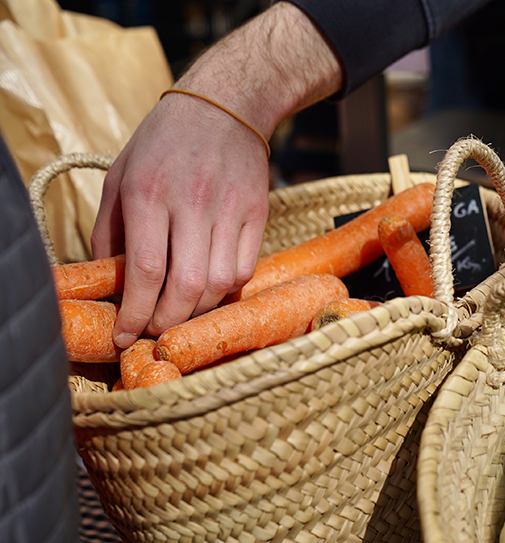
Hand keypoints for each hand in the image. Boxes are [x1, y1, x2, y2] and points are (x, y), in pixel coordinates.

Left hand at [91, 1, 342, 348]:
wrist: (225, 106)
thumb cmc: (163, 142)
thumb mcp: (121, 175)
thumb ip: (110, 230)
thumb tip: (109, 280)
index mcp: (149, 192)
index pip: (145, 269)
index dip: (135, 312)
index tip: (127, 335)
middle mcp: (191, 202)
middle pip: (185, 285)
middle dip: (168, 320)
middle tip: (156, 331)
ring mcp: (230, 209)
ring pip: (219, 283)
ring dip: (199, 310)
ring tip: (183, 313)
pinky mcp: (256, 213)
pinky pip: (245, 268)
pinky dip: (226, 289)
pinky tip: (210, 289)